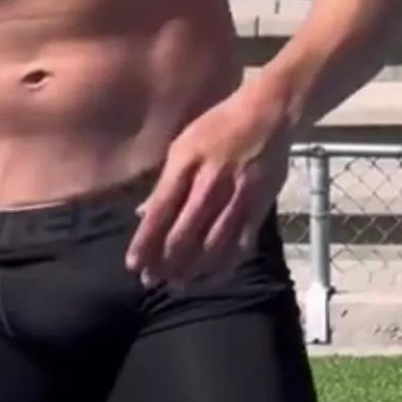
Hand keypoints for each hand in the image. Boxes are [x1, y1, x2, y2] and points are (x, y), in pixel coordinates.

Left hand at [126, 87, 292, 286]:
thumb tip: (142, 213)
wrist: (267, 116)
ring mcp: (236, 199)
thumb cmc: (218, 126)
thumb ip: (164, 181)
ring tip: (176, 285)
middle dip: (164, 263)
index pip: (160, 212)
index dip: (145, 242)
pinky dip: (223, 267)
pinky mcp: (259, 208)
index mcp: (186, 166)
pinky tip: (210, 278)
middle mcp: (210, 185)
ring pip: (211, 247)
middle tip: (151, 280)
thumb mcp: (183, 144)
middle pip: (183, 235)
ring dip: (191, 271)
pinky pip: (240, 246)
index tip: (133, 264)